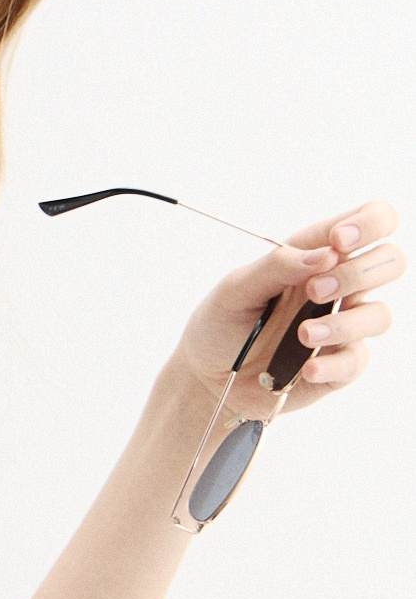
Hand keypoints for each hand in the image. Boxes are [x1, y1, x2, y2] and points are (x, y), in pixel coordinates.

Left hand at [170, 200, 402, 419]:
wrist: (208, 378)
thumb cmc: (221, 324)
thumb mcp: (236, 289)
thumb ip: (276, 266)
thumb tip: (325, 254)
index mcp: (318, 255)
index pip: (371, 221)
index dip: (369, 223)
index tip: (338, 241)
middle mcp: (339, 286)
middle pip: (390, 262)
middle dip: (358, 273)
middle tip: (315, 290)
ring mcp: (342, 326)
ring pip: (378, 315)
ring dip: (344, 323)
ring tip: (303, 335)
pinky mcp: (338, 365)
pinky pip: (356, 360)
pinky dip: (333, 364)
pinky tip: (305, 368)